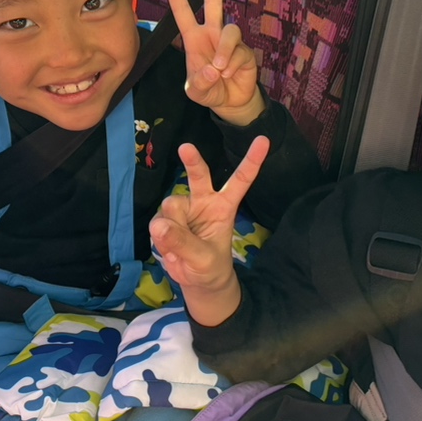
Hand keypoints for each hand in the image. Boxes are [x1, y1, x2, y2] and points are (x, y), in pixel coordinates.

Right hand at [149, 136, 269, 325]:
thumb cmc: (210, 266)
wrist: (197, 280)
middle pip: (198, 176)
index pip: (241, 180)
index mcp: (224, 206)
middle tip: (186, 148)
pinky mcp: (165, 219)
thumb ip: (184, 243)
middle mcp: (203, 201)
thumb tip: (160, 225)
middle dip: (192, 161)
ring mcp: (183, 209)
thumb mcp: (204, 259)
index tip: (264, 140)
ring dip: (173, 226)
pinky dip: (161, 237)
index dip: (252, 161)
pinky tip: (169, 248)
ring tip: (180, 247)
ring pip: (171, 206)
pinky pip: (158, 222)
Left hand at [163, 0, 264, 125]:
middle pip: (214, 1)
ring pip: (230, 30)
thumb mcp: (196, 91)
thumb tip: (214, 69)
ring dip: (224, 50)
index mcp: (194, 39)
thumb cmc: (209, 90)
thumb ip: (199, 82)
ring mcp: (229, 41)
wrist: (230, 102)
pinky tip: (228, 74)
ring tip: (219, 69)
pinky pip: (239, 51)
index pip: (182, 12)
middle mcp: (212, 34)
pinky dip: (232, 65)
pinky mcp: (245, 51)